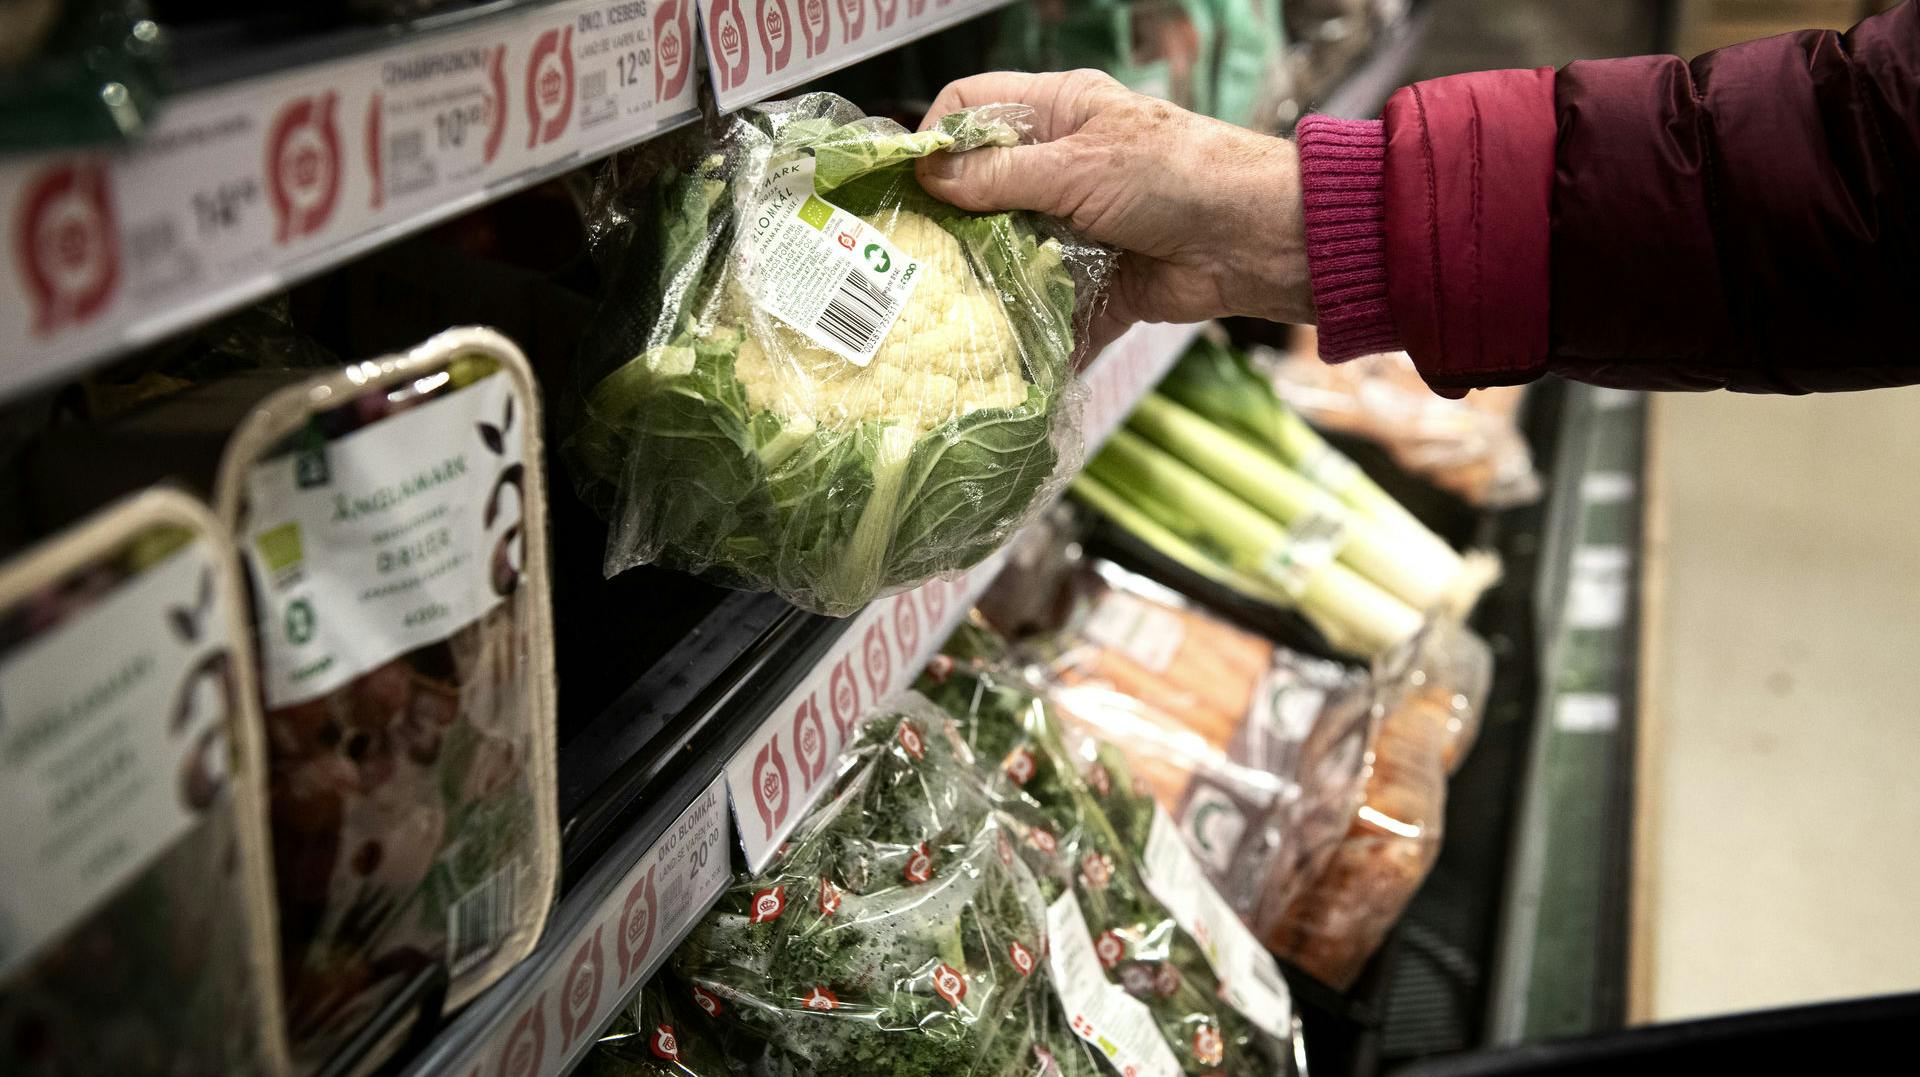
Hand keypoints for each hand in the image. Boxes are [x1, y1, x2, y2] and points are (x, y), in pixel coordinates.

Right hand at [917, 70, 1312, 354]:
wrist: (1256, 241)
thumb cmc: (1179, 176)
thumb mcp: (1082, 166)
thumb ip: (1003, 177)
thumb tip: (929, 174)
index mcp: (1059, 113)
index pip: (974, 108)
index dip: (935, 139)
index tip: (905, 184)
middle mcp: (1060, 167)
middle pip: (980, 189)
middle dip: (947, 224)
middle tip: (910, 258)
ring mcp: (1074, 227)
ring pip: (1007, 255)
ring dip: (982, 284)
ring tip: (938, 312)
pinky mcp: (1093, 284)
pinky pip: (1048, 311)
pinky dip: (1030, 337)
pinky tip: (995, 357)